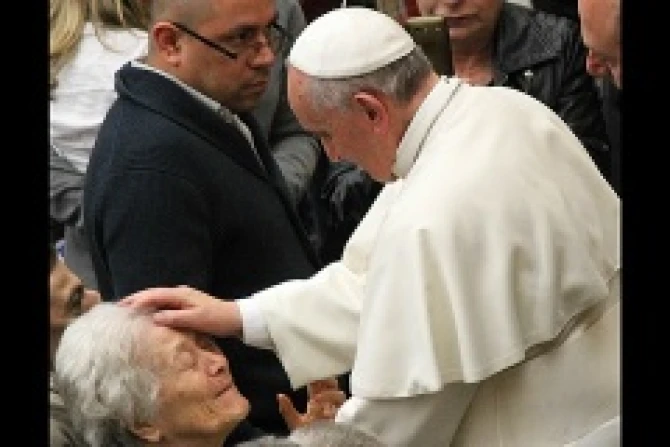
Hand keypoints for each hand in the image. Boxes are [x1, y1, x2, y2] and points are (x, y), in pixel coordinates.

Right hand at [119, 285, 242, 336]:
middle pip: (153, 293)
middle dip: (135, 299)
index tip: (123, 309)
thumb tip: (154, 318)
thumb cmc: (217, 319)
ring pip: (158, 298)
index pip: (154, 295)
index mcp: (181, 294)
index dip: (137, 301)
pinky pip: (164, 303)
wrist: (236, 319)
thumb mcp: (196, 320)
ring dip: (142, 302)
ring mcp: (183, 298)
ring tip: (127, 310)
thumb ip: (175, 318)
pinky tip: (147, 314)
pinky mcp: (186, 305)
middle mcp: (180, 293)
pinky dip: (152, 306)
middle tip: (118, 308)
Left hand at [277, 378, 346, 430]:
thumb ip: (287, 409)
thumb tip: (279, 395)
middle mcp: (329, 402)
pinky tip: (323, 408)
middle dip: (327, 382)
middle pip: (334, 385)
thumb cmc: (306, 434)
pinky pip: (341, 408)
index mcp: (318, 400)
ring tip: (317, 398)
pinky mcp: (342, 417)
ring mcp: (336, 409)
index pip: (321, 384)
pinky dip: (332, 406)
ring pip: (339, 395)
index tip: (311, 376)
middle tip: (317, 383)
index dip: (318, 377)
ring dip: (328, 394)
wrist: (314, 444)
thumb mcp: (295, 421)